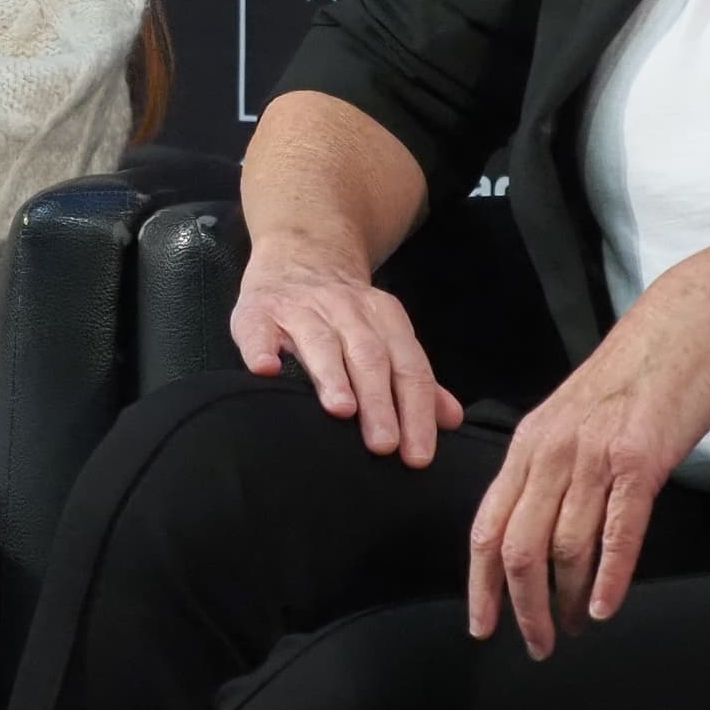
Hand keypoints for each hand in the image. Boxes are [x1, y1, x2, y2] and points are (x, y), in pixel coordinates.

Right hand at [230, 247, 462, 465]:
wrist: (300, 255)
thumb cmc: (344, 313)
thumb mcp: (386, 335)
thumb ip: (414, 379)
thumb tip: (451, 420)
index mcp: (384, 320)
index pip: (408, 368)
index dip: (416, 411)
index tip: (417, 454)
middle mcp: (346, 310)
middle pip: (368, 356)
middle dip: (378, 401)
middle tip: (383, 444)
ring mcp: (300, 307)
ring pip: (320, 341)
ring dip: (331, 375)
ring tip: (340, 410)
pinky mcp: (257, 309)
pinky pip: (259, 328)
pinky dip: (261, 347)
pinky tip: (266, 369)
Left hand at [465, 258, 709, 655]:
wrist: (684, 326)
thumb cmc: (632, 376)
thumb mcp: (571, 417)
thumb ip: (550, 467)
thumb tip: (536, 527)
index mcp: (529, 444)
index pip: (487, 526)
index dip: (481, 584)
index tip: (484, 625)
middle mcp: (551, 451)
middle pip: (518, 548)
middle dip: (522, 607)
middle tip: (536, 645)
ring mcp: (595, 456)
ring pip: (565, 547)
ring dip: (566, 601)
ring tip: (574, 629)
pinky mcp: (640, 460)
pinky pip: (617, 531)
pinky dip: (609, 577)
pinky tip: (604, 608)